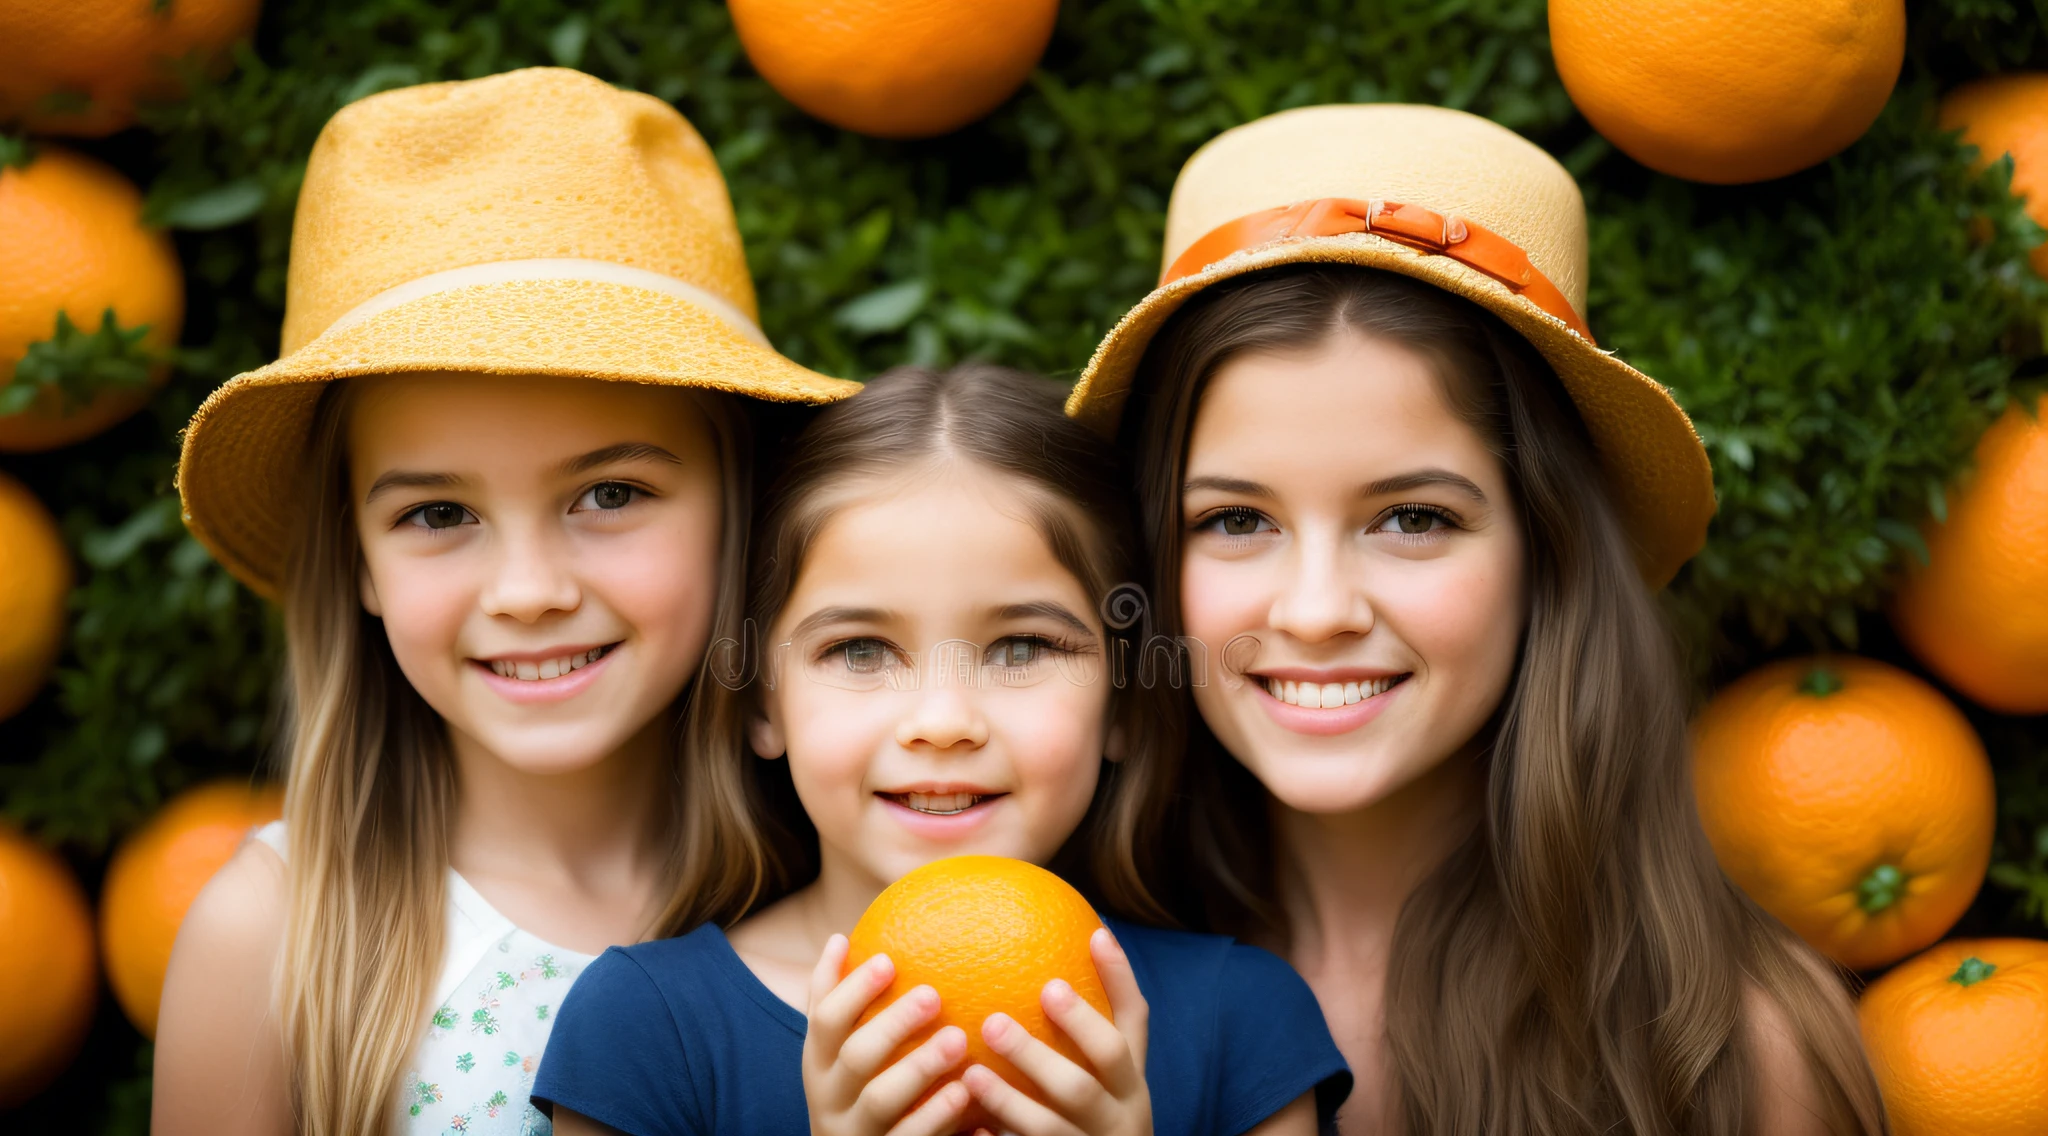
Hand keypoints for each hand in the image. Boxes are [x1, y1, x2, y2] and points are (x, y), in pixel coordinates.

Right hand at [803, 934, 971, 1135]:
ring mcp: (856, 1132)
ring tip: (958, 1041)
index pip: (827, 1020)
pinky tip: (966, 1095)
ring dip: (920, 1068)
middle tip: (933, 994)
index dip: (854, 989)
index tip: (889, 959)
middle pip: (856, 1057)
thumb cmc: (849, 1092)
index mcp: (819, 1063)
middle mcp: (831, 1097)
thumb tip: (838, 937)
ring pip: (882, 1101)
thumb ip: (834, 1001)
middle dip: (892, 1024)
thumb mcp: (833, 1052)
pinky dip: (938, 1118)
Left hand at [961, 927, 1151, 1135]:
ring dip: (1008, 1099)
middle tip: (998, 1019)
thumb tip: (1068, 940)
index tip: (1085, 944)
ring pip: (1050, 1127)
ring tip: (971, 1073)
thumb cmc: (1099, 1119)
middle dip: (1050, 1044)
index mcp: (1131, 1081)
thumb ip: (1089, 1029)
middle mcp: (1122, 1114)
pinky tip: (969, 1128)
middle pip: (1091, 1076)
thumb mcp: (1108, 1079)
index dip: (1118, 981)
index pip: (1134, 1023)